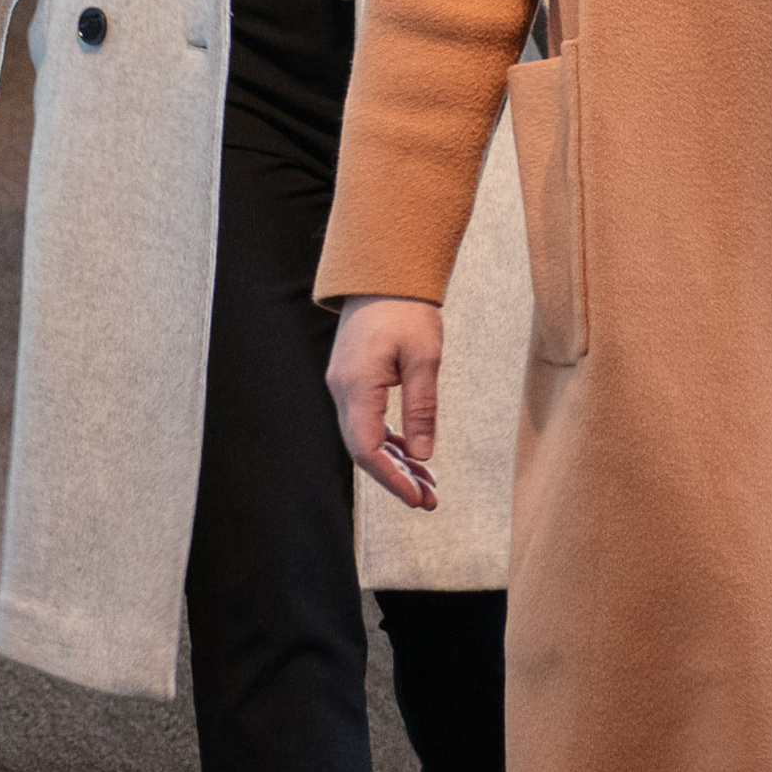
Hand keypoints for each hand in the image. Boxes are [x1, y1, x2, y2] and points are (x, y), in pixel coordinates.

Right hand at [328, 295, 442, 510]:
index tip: (418, 499)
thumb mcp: (424, 357)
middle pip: (364, 449)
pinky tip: (413, 453)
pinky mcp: (353, 379)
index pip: (367, 450)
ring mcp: (344, 385)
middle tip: (430, 500)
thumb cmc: (407, 309)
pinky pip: (367, 420)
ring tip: (428, 483)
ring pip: (365, 437)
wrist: (383, 271)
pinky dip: (390, 440)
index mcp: (356, 386)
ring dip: (395, 461)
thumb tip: (423, 456)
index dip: (392, 479)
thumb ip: (422, 408)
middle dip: (396, 478)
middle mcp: (342, 390)